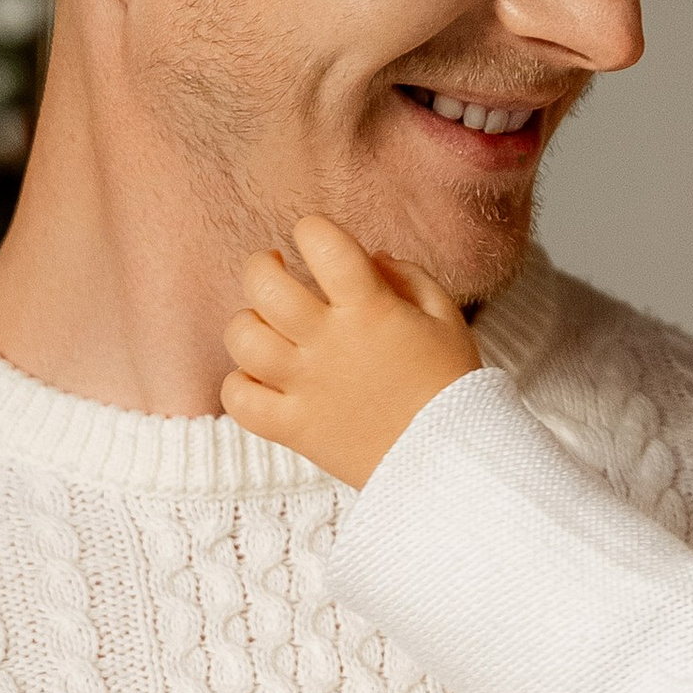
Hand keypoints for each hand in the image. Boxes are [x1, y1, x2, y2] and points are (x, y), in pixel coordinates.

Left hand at [219, 213, 480, 487]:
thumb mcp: (446, 317)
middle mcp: (329, 342)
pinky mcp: (293, 429)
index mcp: (370, 308)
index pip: (322, 243)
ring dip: (247, 323)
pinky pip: (238, 399)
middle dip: (261, 265)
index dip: (312, 230)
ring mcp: (306, 387)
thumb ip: (407, 277)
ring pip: (242, 338)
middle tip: (273, 269)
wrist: (451, 463)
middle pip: (263, 284)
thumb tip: (370, 257)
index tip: (317, 240)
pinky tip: (261, 377)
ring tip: (265, 325)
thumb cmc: (453, 386)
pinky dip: (239, 384)